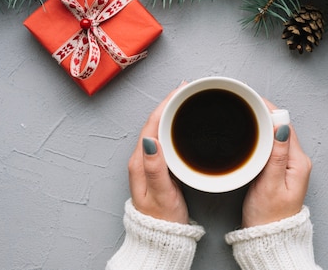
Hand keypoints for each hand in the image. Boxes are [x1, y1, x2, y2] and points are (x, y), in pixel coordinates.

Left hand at [127, 86, 188, 223]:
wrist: (159, 238)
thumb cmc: (161, 220)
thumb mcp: (161, 194)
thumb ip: (156, 168)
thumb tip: (152, 139)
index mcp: (141, 161)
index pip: (152, 123)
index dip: (166, 104)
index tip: (180, 91)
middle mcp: (141, 158)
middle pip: (154, 122)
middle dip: (169, 103)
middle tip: (187, 90)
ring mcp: (148, 162)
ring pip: (158, 128)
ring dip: (170, 112)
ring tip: (185, 100)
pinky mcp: (156, 167)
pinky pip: (163, 138)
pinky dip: (172, 126)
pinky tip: (182, 124)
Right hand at [241, 101, 311, 227]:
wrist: (269, 237)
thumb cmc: (269, 216)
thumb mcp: (270, 184)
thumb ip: (276, 154)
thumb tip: (281, 125)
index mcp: (298, 161)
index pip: (285, 124)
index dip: (269, 109)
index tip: (251, 99)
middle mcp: (297, 160)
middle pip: (282, 125)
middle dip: (264, 112)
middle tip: (242, 101)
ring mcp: (290, 164)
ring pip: (276, 133)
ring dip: (262, 122)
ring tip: (244, 110)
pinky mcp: (281, 169)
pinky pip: (272, 144)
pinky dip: (261, 135)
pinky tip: (249, 131)